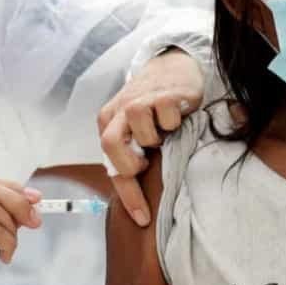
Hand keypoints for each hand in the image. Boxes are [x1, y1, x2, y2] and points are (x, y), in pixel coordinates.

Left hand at [99, 49, 203, 226]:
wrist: (174, 66)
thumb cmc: (155, 105)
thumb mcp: (136, 127)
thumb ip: (131, 152)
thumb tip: (135, 195)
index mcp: (108, 121)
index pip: (111, 164)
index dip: (128, 195)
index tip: (143, 218)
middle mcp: (119, 110)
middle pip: (111, 144)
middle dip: (130, 164)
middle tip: (146, 165)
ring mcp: (140, 99)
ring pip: (144, 133)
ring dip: (158, 139)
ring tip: (165, 132)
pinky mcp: (163, 94)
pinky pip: (168, 120)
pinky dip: (175, 123)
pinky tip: (177, 116)